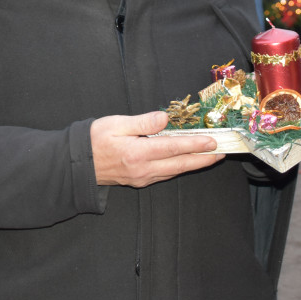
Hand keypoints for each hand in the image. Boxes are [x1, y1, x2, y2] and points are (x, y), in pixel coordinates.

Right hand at [90, 111, 223, 186]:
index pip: (173, 148)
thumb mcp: (116, 124)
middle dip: (203, 159)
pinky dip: (180, 168)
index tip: (212, 141)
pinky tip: (187, 162)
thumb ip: (143, 122)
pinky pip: (165, 175)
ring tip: (211, 157)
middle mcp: (143, 169)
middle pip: (180, 165)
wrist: (78, 164)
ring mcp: (142, 178)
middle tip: (222, 152)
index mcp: (137, 153)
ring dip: (194, 165)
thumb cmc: (94, 140)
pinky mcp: (140, 181)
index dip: (195, 145)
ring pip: (175, 172)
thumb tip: (164, 119)